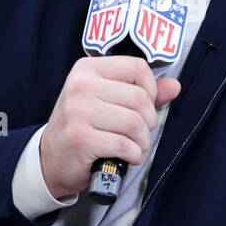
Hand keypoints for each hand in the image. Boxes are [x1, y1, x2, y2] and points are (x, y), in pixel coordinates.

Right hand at [38, 56, 180, 198]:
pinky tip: (127, 156)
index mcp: (87, 69)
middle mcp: (81, 85)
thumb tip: (175, 86)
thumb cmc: (82, 127)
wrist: (50, 159)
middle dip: (148, 121)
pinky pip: (124, 144)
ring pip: (134, 122)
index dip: (151, 89)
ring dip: (142, 141)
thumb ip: (141, 91)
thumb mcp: (106, 101)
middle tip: (140, 132)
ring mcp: (78, 111)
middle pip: (139, 97)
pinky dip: (133, 154)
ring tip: (134, 146)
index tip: (145, 106)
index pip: (137, 67)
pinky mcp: (80, 138)